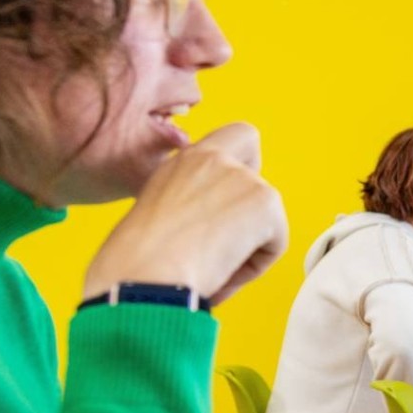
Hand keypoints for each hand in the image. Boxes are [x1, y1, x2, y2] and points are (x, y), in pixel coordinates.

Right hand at [83, 123, 286, 304]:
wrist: (140, 276)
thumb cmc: (137, 262)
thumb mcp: (158, 214)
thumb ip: (191, 203)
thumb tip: (211, 225)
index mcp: (183, 161)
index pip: (235, 136)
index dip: (242, 165)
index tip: (223, 201)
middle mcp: (213, 159)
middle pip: (257, 166)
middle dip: (254, 197)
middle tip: (230, 232)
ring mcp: (242, 177)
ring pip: (265, 218)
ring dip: (246, 247)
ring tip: (209, 268)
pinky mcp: (264, 201)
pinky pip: (276, 243)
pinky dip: (255, 266)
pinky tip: (223, 273)